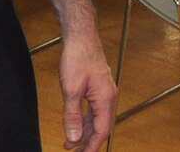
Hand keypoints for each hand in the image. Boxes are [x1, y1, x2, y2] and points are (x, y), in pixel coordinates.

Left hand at [56, 29, 115, 150]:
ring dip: (84, 132)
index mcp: (105, 99)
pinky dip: (84, 121)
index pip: (101, 131)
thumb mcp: (71, 90)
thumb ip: (72, 116)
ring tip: (70, 144)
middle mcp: (108, 97)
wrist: (81, 37)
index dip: (91, 146)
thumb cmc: (78, 58)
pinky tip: (75, 126)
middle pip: (101, 127)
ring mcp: (104, 92)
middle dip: (88, 142)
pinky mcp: (98, 88)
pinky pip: (93, 110)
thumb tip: (73, 137)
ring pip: (96, 119)